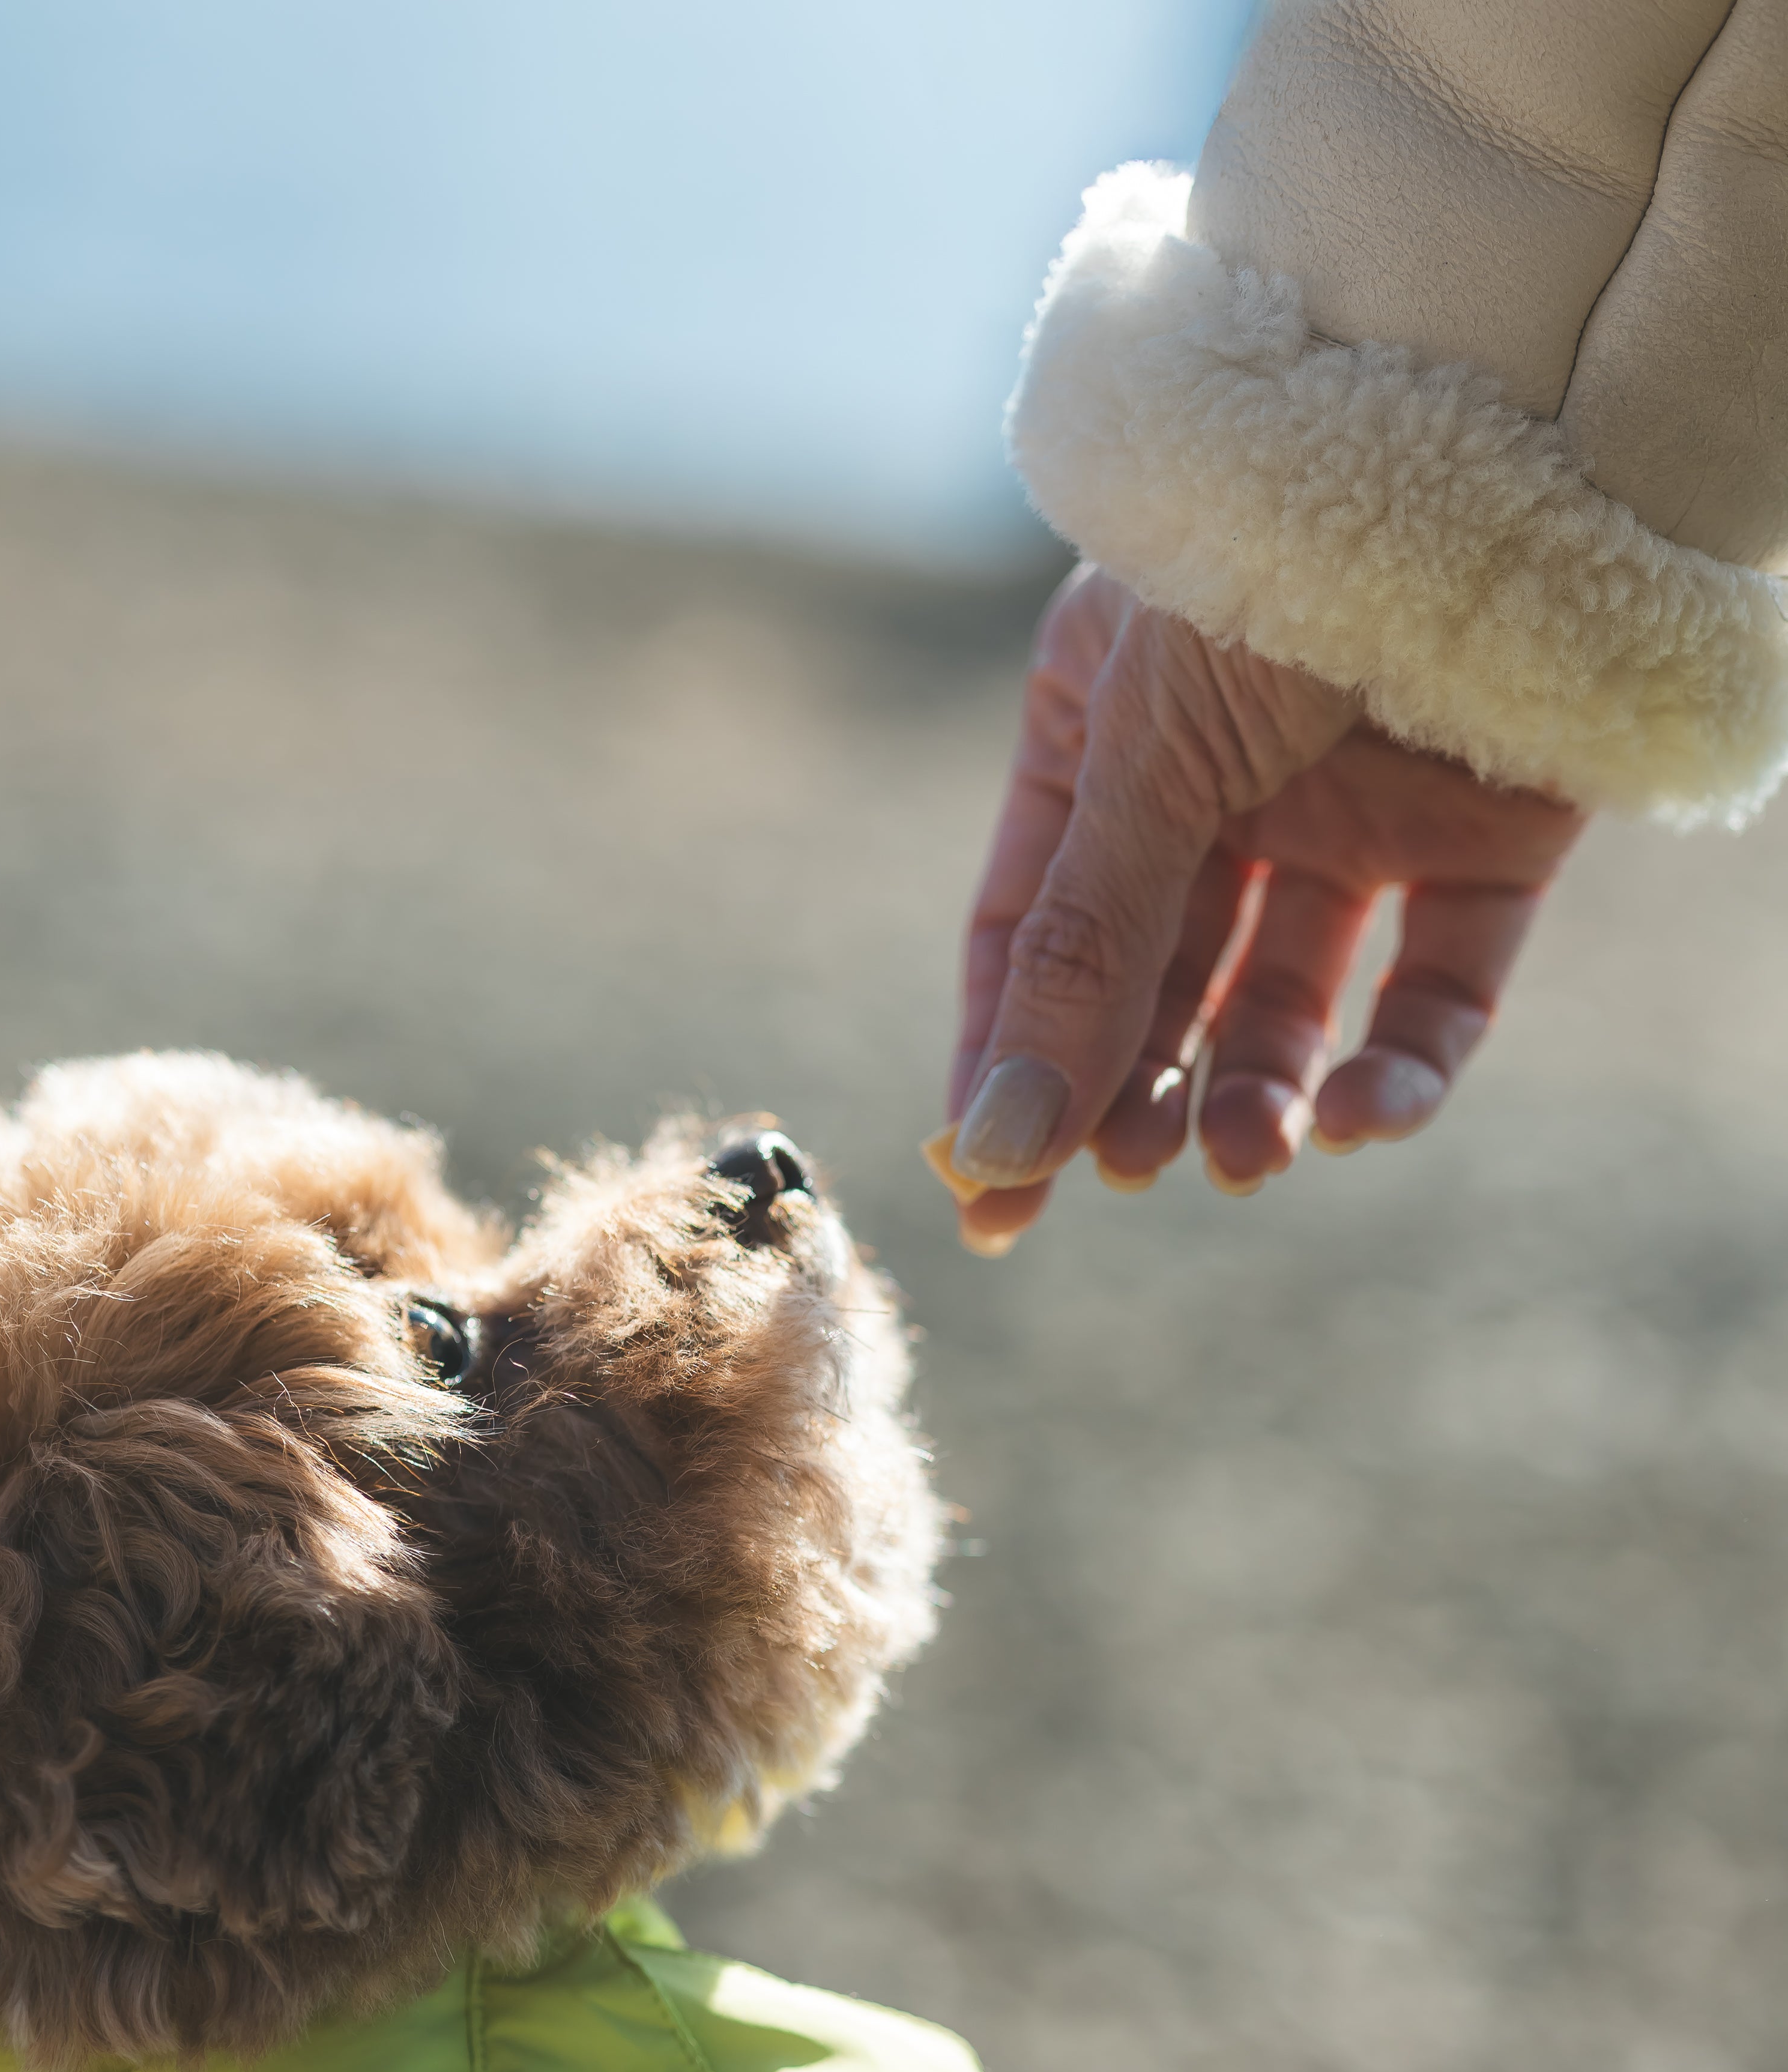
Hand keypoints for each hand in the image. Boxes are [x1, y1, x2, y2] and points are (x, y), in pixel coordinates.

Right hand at [937, 568, 1585, 1252]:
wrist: (1496, 456)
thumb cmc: (1271, 574)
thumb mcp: (1142, 763)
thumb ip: (1082, 957)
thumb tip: (1000, 1145)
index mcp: (1106, 734)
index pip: (1037, 933)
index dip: (1013, 1063)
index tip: (997, 1193)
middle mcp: (1225, 783)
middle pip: (1159, 983)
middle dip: (1138, 1088)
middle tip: (1127, 1171)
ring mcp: (1357, 813)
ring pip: (1293, 1003)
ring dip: (1258, 1095)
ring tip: (1241, 1158)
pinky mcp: (1488, 844)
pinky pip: (1436, 989)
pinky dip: (1401, 1070)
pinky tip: (1357, 1121)